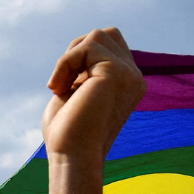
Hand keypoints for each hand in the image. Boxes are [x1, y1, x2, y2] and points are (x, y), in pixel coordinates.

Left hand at [42, 28, 145, 162]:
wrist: (71, 158)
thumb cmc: (67, 133)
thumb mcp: (76, 91)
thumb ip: (84, 67)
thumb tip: (83, 42)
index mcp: (128, 84)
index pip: (108, 46)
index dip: (80, 59)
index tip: (66, 89)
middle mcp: (135, 78)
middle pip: (106, 35)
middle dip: (77, 52)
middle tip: (63, 84)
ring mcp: (129, 74)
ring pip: (96, 36)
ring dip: (69, 58)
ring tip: (60, 88)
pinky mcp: (117, 73)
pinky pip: (87, 46)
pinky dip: (65, 63)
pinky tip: (58, 89)